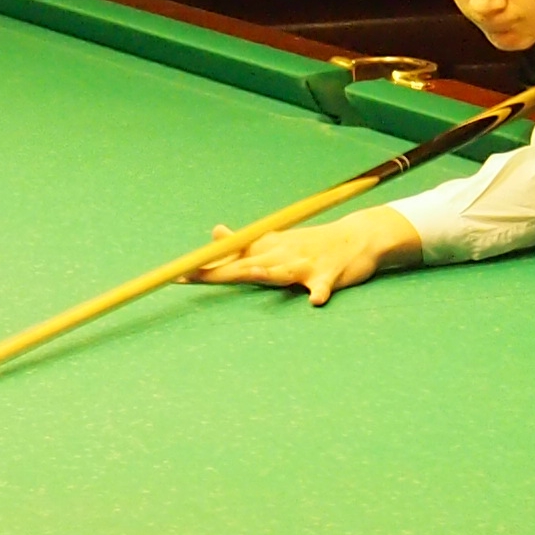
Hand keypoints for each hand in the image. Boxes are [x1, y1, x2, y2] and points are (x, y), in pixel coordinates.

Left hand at [188, 206, 417, 304]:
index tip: (177, 275)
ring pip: (283, 271)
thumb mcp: (275, 241)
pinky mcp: (330, 275)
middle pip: (246, 267)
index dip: (204, 268)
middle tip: (194, 276)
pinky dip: (320, 292)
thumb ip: (243, 243)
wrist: (357, 237)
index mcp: (267, 250)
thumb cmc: (311, 244)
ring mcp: (305, 265)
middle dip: (220, 273)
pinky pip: (324, 286)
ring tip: (253, 274)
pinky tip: (315, 301)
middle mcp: (281, 255)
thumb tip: (214, 233)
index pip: (230, 260)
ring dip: (269, 274)